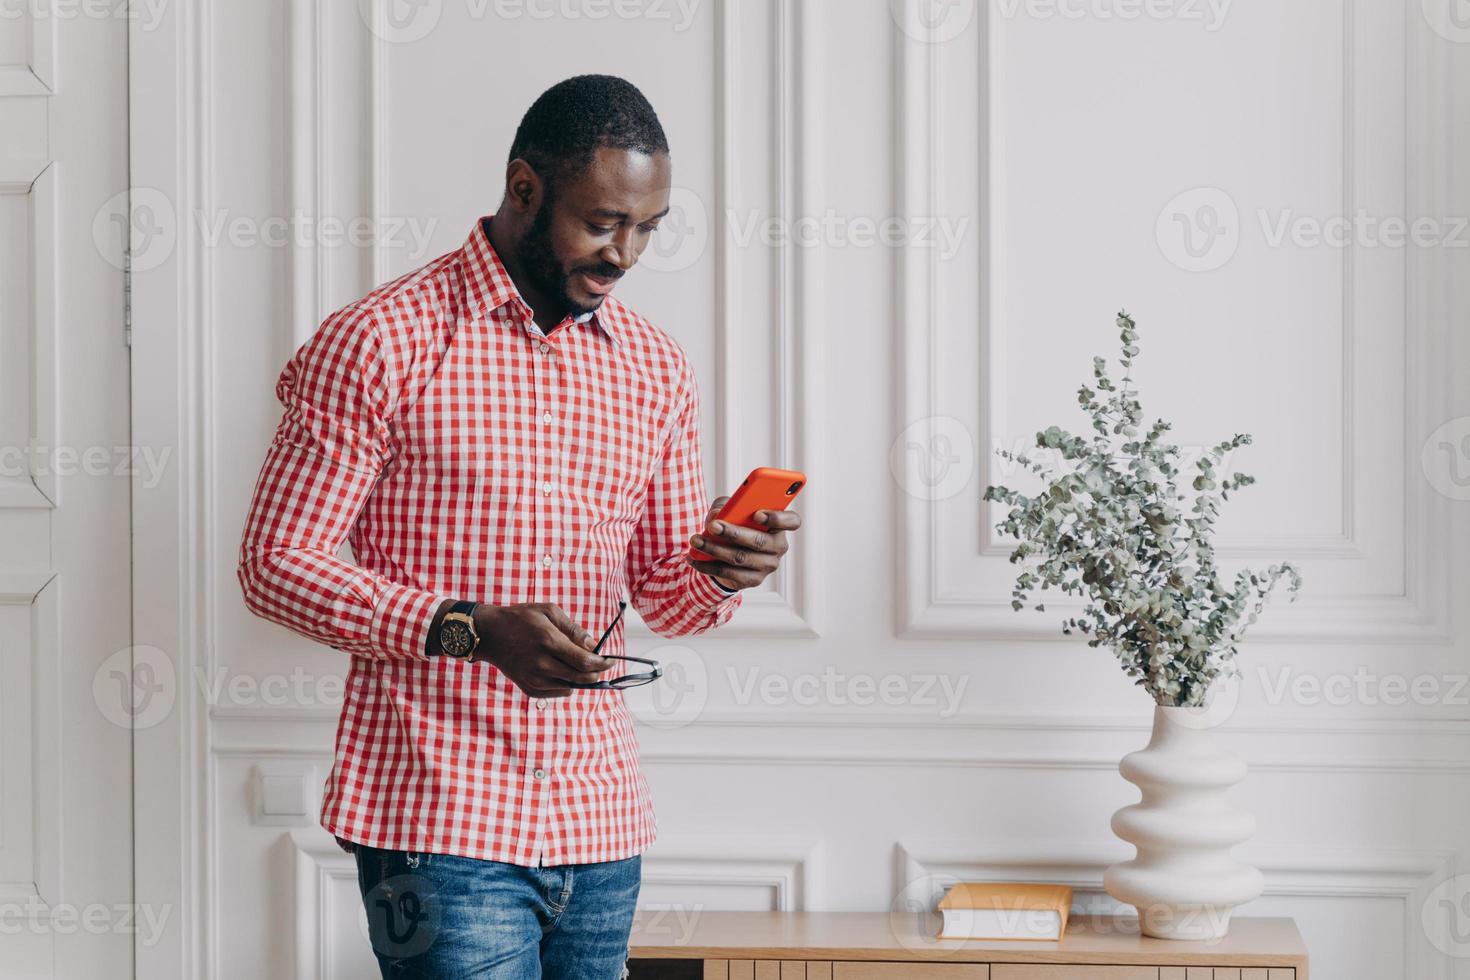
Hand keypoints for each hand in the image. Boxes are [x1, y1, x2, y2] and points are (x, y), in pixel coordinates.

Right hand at [472, 603, 614, 697]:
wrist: (490, 634)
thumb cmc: (521, 618)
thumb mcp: (549, 612)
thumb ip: (574, 629)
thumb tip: (594, 646)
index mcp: (548, 642)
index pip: (585, 662)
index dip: (603, 663)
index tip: (611, 660)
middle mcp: (541, 664)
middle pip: (581, 678)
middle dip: (596, 673)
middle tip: (600, 664)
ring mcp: (534, 679)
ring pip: (571, 688)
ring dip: (580, 678)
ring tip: (576, 664)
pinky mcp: (529, 689)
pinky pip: (558, 693)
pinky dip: (566, 684)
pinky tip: (561, 670)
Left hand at [685, 495, 801, 590]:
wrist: (729, 553)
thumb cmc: (735, 523)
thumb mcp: (731, 509)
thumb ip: (726, 506)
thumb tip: (717, 517)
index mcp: (779, 525)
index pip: (792, 521)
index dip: (777, 517)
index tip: (757, 513)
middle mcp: (778, 547)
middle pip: (759, 541)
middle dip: (733, 533)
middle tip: (712, 526)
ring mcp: (767, 566)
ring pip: (740, 558)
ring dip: (714, 549)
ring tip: (695, 541)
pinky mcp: (752, 580)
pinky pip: (729, 574)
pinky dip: (708, 565)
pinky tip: (693, 558)